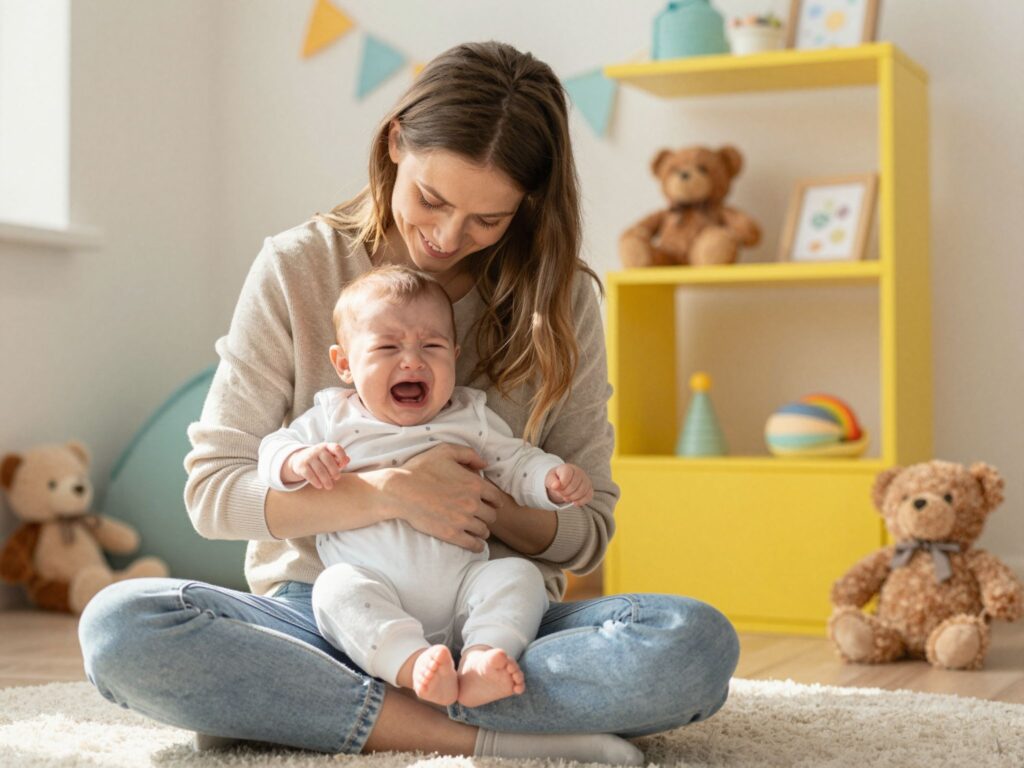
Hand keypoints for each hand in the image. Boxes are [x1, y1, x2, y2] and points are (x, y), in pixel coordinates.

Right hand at [282, 443, 349, 489]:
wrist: (298, 459)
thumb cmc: (320, 460)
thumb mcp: (329, 457)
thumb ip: (339, 459)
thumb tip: (347, 460)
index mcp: (326, 447)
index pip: (336, 448)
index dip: (342, 455)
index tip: (344, 465)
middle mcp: (317, 450)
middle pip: (328, 460)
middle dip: (334, 471)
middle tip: (337, 478)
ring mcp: (308, 457)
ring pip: (320, 470)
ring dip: (326, 480)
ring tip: (329, 486)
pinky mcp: (301, 466)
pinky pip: (310, 475)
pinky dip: (316, 482)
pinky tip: (320, 486)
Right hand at [374, 443, 500, 551]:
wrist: (400, 491)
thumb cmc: (421, 469)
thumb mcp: (445, 451)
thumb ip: (468, 454)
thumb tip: (484, 465)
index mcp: (474, 484)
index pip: (496, 497)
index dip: (495, 501)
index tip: (492, 504)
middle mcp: (472, 503)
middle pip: (492, 515)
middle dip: (487, 515)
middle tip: (481, 516)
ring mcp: (463, 520)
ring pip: (484, 531)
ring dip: (482, 530)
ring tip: (477, 529)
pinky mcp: (452, 534)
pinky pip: (473, 545)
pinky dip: (477, 545)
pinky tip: (475, 544)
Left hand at [545, 463, 592, 506]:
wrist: (563, 480)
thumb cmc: (556, 478)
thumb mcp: (550, 478)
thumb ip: (551, 481)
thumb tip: (555, 486)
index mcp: (568, 468)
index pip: (567, 476)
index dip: (561, 485)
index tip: (556, 488)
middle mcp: (579, 472)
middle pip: (574, 485)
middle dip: (565, 493)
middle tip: (560, 494)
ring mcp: (586, 480)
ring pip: (582, 491)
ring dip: (572, 498)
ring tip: (566, 497)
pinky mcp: (590, 488)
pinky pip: (589, 496)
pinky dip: (581, 501)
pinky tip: (574, 502)